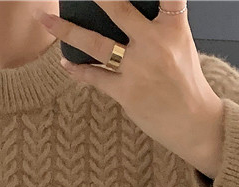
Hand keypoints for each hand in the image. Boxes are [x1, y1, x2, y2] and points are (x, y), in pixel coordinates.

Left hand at [37, 0, 224, 177]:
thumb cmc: (184, 81)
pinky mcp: (126, 92)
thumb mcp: (180, 43)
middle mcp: (154, 44)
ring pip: (95, 44)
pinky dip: (78, 70)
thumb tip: (123, 12)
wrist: (192, 122)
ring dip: (67, 31)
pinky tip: (65, 63)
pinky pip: (94, 77)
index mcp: (172, 27)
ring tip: (46, 20)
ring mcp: (137, 68)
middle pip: (119, 10)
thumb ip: (159, 23)